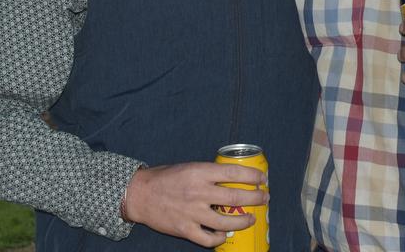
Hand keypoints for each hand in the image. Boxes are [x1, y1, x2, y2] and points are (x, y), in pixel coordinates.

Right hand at [122, 162, 267, 246]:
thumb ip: (209, 173)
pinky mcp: (185, 229)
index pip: (234, 173)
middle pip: (235, 198)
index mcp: (200, 172)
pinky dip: (219, 238)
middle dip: (255, 199)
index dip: (253, 176)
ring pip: (226, 222)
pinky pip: (208, 238)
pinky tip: (225, 234)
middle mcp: (198, 192)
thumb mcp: (189, 167)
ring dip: (243, 221)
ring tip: (251, 218)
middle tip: (264, 198)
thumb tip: (233, 178)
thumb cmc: (165, 178)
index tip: (262, 179)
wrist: (140, 195)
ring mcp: (192, 213)